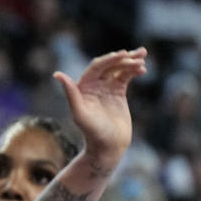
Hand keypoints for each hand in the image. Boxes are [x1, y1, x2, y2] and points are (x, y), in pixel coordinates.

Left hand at [53, 47, 146, 166]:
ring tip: (143, 57)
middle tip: (137, 55)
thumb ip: (71, 94)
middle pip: (108, 65)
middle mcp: (93, 86)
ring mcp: (106, 88)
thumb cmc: (92, 132)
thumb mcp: (80, 113)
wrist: (108, 146)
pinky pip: (125, 77)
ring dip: (130, 62)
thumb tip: (57, 74)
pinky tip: (142, 69)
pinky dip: (134, 71)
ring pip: (118, 69)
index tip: (124, 54)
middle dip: (123, 59)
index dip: (109, 59)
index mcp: (82, 88)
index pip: (96, 67)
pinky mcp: (118, 93)